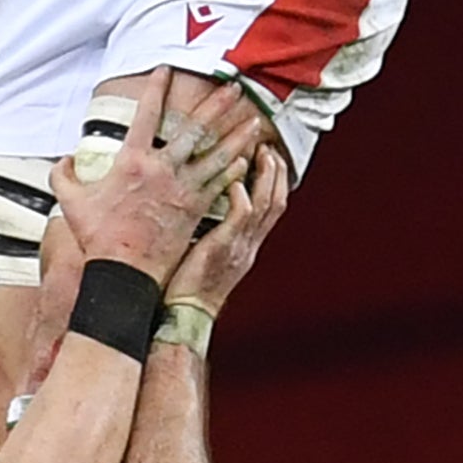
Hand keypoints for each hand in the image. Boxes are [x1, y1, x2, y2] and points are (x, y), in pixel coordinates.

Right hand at [49, 70, 265, 278]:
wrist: (125, 271)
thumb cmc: (98, 237)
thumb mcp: (71, 202)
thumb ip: (64, 175)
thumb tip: (66, 157)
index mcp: (131, 161)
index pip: (146, 114)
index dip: (156, 88)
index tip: (166, 69)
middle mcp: (162, 168)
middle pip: (194, 128)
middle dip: (215, 105)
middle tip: (233, 86)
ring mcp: (182, 188)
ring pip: (216, 154)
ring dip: (236, 135)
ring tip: (253, 119)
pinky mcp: (196, 208)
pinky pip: (220, 184)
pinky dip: (234, 169)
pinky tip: (246, 159)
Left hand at [163, 144, 290, 312]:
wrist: (186, 314)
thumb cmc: (189, 286)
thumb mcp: (208, 256)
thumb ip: (214, 233)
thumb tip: (204, 209)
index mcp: (247, 246)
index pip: (271, 208)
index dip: (274, 182)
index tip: (269, 158)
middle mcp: (249, 244)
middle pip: (276, 202)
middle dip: (276, 173)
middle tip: (269, 148)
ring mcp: (239, 246)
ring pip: (265, 205)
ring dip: (265, 177)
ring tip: (261, 154)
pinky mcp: (223, 248)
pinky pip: (240, 218)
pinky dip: (242, 197)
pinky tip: (236, 180)